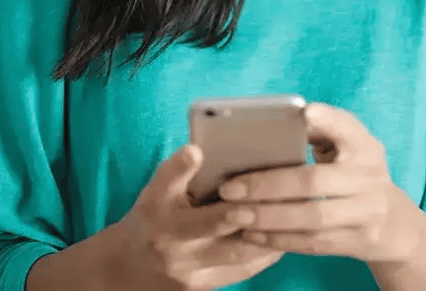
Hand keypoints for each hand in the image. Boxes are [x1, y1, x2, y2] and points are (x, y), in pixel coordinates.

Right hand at [114, 143, 284, 290]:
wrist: (132, 264)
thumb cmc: (152, 214)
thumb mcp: (156, 187)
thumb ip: (176, 169)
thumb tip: (196, 149)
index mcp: (164, 226)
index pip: (200, 219)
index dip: (229, 212)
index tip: (250, 199)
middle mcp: (179, 255)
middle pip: (228, 244)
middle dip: (258, 224)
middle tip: (287, 203)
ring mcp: (194, 277)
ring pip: (240, 260)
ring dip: (269, 239)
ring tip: (293, 215)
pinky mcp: (207, 287)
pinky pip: (242, 272)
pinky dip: (264, 254)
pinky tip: (282, 235)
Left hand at [218, 102, 423, 263]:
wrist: (392, 221)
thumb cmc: (353, 170)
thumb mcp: (347, 145)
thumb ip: (317, 132)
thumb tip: (271, 126)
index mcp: (363, 144)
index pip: (347, 127)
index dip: (327, 120)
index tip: (305, 112)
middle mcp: (369, 177)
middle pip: (314, 181)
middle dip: (268, 185)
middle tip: (230, 187)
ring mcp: (366, 212)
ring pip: (312, 217)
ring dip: (268, 217)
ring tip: (234, 214)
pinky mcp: (358, 241)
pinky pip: (314, 243)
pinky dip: (280, 240)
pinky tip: (253, 234)